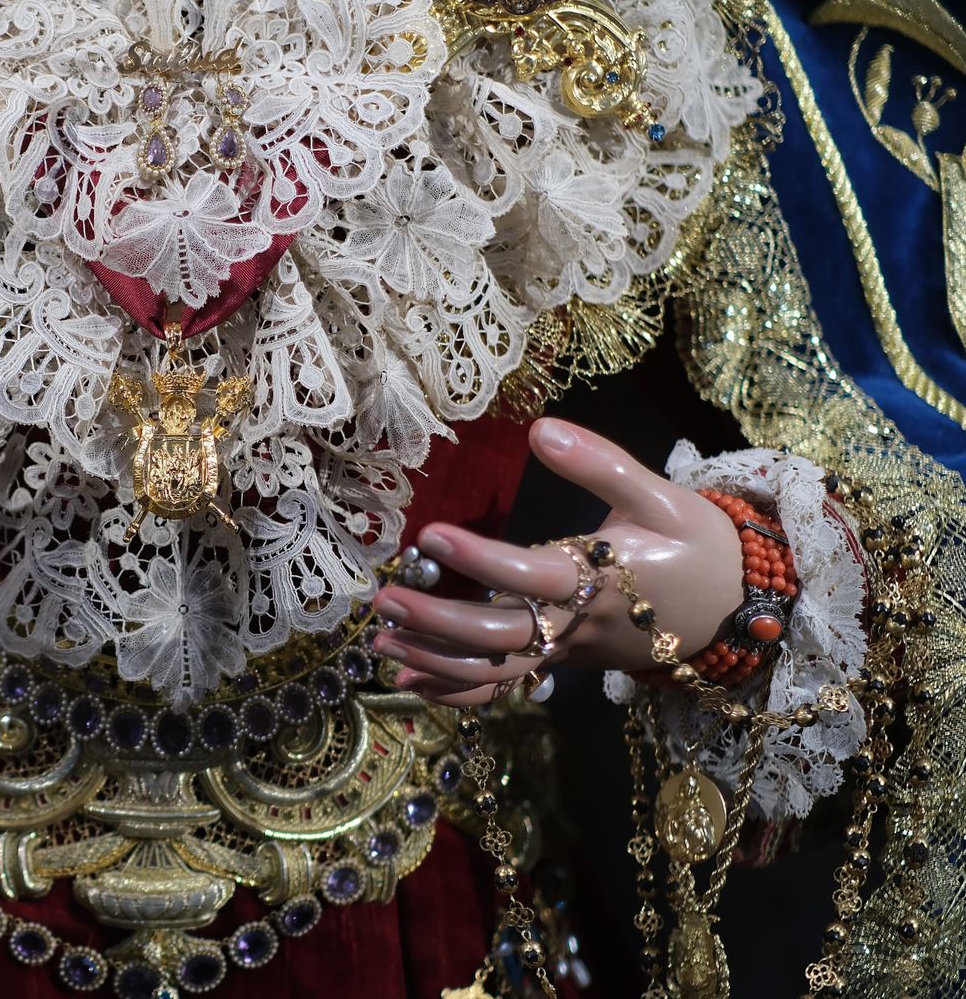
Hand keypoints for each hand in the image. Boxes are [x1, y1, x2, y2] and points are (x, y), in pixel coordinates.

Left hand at [370, 418, 742, 706]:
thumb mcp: (661, 497)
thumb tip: (541, 429)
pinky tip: (410, 682)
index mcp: (601, 577)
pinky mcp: (563, 663)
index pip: (532, 574)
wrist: (739, 608)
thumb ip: (602, 462)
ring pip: (499, 669)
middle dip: (440, 621)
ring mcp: (567, 650)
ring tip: (381, 640)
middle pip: (502, 635)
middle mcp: (577, 623)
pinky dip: (460, 690)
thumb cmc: (698, 545)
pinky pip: (509, 686)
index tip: (430, 534)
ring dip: (437, 660)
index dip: (481, 558)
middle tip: (385, 600)